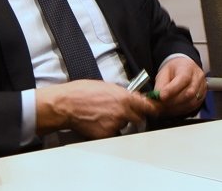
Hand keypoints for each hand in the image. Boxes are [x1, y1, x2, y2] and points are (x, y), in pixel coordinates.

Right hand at [35, 78, 154, 139]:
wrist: (67, 105)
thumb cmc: (82, 92)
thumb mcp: (107, 87)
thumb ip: (122, 94)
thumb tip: (131, 98)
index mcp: (124, 97)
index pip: (147, 106)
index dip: (152, 109)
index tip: (154, 111)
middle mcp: (122, 111)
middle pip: (138, 119)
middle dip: (134, 116)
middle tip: (123, 113)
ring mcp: (115, 124)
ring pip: (124, 126)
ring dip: (119, 123)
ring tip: (104, 116)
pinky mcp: (106, 134)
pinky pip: (113, 134)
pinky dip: (109, 130)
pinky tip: (99, 123)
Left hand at [151, 56, 207, 116]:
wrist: (184, 69)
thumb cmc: (174, 71)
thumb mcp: (164, 72)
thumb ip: (161, 84)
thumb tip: (158, 96)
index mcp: (188, 67)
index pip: (183, 79)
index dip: (172, 89)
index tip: (161, 96)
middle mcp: (198, 77)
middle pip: (189, 92)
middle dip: (173, 101)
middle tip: (161, 104)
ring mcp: (202, 87)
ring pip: (191, 102)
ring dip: (176, 107)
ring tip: (166, 107)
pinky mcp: (202, 97)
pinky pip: (193, 107)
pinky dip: (181, 110)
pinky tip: (173, 108)